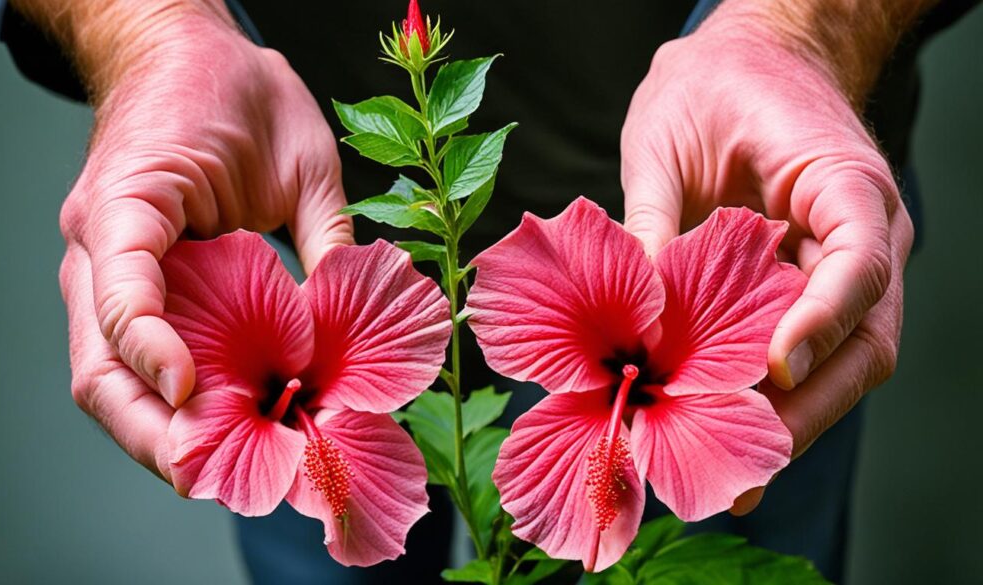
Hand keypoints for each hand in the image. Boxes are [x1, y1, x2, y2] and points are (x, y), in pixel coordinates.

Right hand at [46, 2, 352, 481]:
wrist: (183, 54)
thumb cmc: (237, 92)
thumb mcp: (304, 159)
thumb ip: (325, 238)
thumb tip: (350, 331)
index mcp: (131, 199)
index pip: (121, 287)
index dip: (152, 349)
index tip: (196, 393)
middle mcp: (102, 245)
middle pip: (98, 364)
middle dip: (149, 432)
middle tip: (209, 477)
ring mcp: (108, 270)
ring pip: (107, 374)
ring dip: (155, 431)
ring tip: (218, 471)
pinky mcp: (132, 284)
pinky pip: (136, 357)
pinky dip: (171, 400)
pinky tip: (219, 425)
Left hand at [620, 1, 917, 511]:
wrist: (746, 62)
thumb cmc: (711, 86)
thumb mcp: (663, 140)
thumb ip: (653, 222)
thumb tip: (630, 316)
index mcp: (843, 184)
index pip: (859, 262)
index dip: (822, 322)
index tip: (773, 370)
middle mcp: (858, 237)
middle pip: (861, 342)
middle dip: (803, 412)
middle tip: (745, 474)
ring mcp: (838, 270)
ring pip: (838, 365)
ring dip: (787, 423)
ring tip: (732, 481)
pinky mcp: (804, 292)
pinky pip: (800, 354)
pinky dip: (767, 402)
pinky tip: (725, 439)